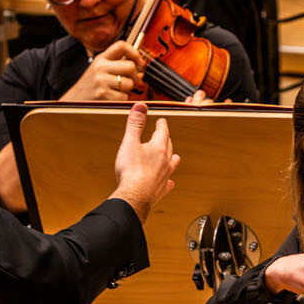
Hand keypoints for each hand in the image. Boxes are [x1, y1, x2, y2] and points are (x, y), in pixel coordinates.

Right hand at [63, 40, 148, 103]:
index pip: (121, 46)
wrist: (73, 102)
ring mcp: (101, 81)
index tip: (140, 62)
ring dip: (128, 90)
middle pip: (130, 66)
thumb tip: (141, 67)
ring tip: (119, 90)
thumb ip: (117, 65)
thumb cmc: (90, 87)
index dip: (135, 52)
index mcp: (100, 59)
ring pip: (129, 83)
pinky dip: (122, 100)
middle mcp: (100, 67)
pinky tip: (114, 98)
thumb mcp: (99, 70)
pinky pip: (124, 96)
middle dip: (135, 76)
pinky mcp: (103, 95)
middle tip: (130, 81)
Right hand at [110, 102, 177, 219]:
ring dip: (172, 158)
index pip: (163, 132)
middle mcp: (165, 162)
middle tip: (164, 135)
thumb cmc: (131, 171)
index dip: (162, 125)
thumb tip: (141, 106)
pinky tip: (169, 182)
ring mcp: (164, 176)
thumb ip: (135, 124)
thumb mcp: (130, 143)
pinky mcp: (160, 190)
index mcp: (158, 148)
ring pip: (172, 164)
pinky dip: (169, 180)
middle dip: (166, 139)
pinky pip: (168, 183)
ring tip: (173, 156)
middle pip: (169, 147)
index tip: (162, 121)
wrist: (134, 197)